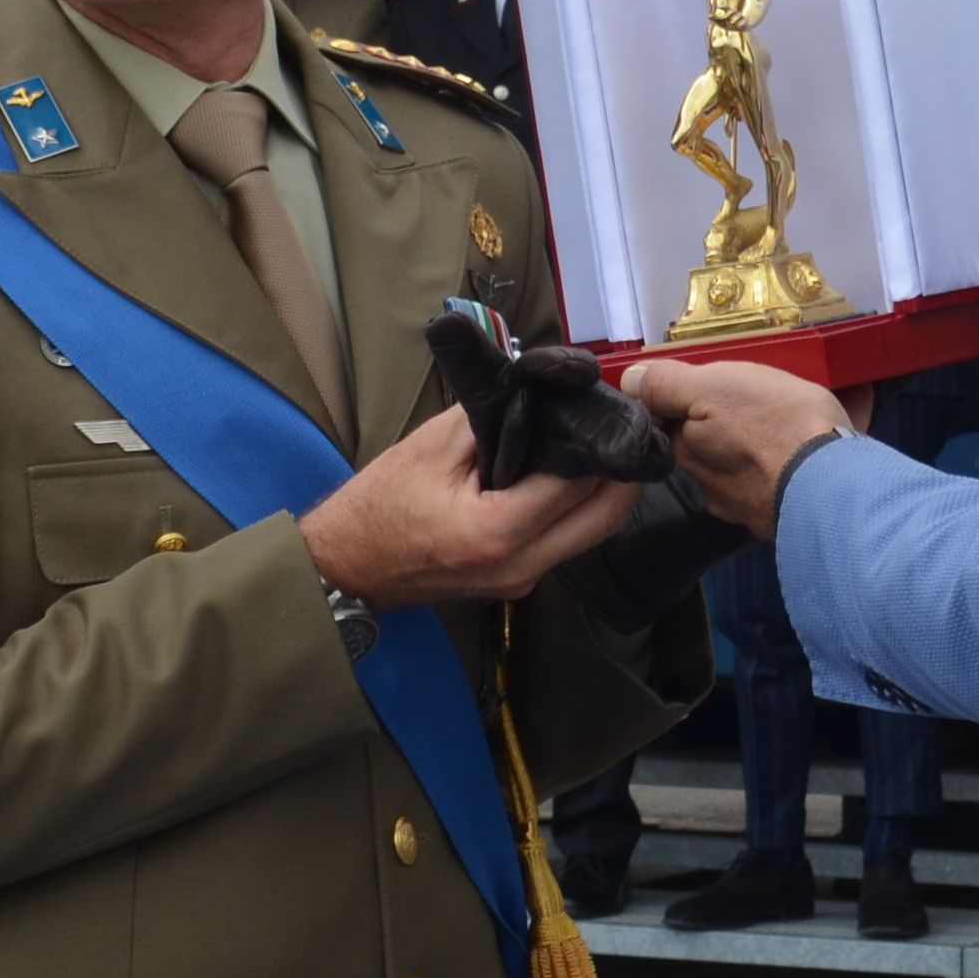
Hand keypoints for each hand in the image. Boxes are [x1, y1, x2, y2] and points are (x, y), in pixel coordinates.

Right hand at [295, 406, 637, 610]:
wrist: (346, 565)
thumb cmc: (379, 504)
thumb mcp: (435, 445)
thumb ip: (495, 416)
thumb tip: (543, 394)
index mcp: (498, 533)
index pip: (577, 483)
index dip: (599, 443)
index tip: (611, 409)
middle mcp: (520, 566)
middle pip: (603, 518)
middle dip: (624, 473)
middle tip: (632, 430)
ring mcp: (521, 582)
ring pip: (591, 535)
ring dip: (606, 493)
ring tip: (608, 446)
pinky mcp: (517, 583)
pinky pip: (565, 544)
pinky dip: (578, 511)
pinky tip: (575, 476)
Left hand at [618, 355, 854, 535]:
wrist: (836, 486)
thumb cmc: (773, 426)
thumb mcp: (713, 387)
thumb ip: (668, 385)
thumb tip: (630, 381)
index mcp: (691, 455)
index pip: (678, 424)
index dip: (697, 399)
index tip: (727, 384)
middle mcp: (714, 490)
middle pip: (715, 446)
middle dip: (732, 424)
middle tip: (766, 395)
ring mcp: (754, 508)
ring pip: (754, 466)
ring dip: (770, 443)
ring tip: (804, 414)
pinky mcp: (794, 514)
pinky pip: (791, 477)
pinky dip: (803, 458)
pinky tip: (830, 439)